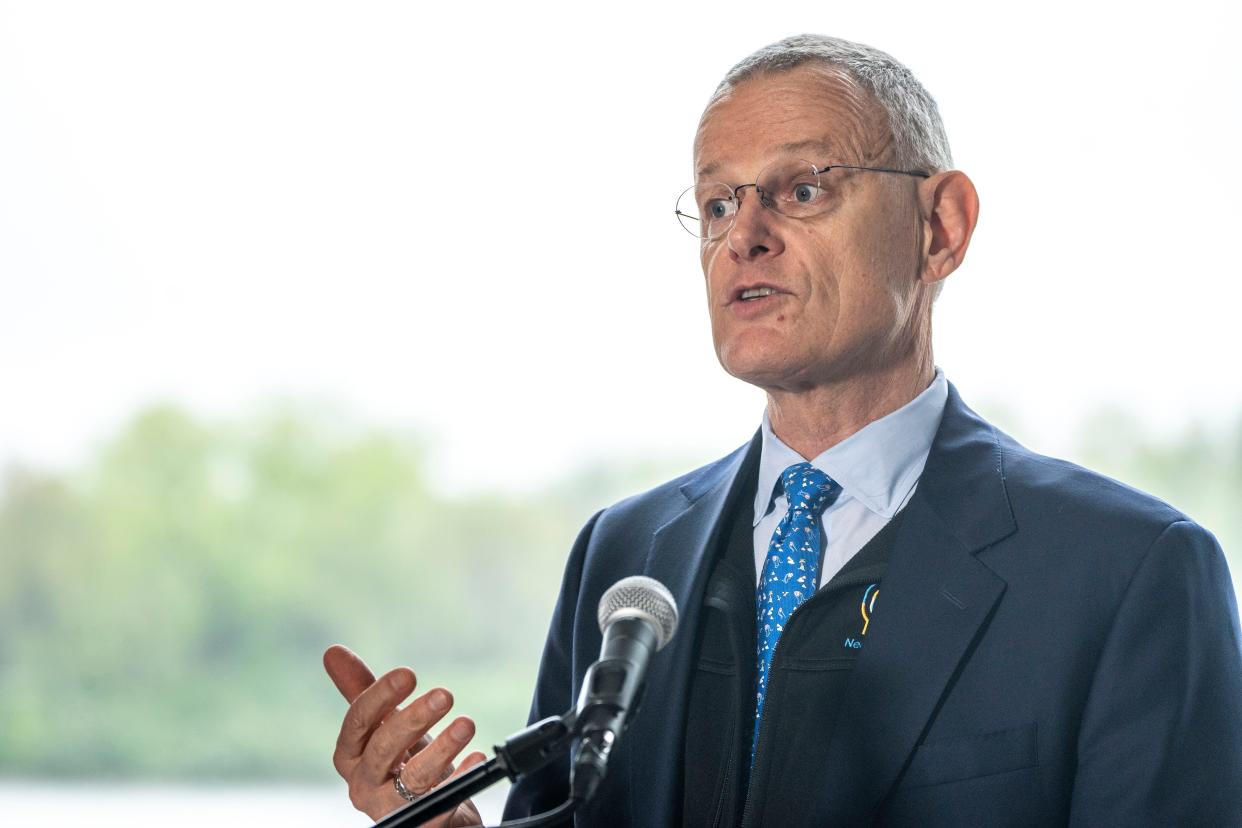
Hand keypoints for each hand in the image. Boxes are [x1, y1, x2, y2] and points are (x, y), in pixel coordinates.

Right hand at [324, 644, 486, 824]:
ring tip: (466, 724)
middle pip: (384, 749)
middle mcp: (364, 785)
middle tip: (444, 695)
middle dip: (414, 719)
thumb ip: (362, 691)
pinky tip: (477, 758)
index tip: (408, 674)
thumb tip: (332, 652)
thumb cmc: (403, 764)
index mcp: (350, 756)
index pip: (358, 722)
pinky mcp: (423, 822)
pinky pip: (443, 801)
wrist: (430, 814)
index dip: (381, 696)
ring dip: (442, 748)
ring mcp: (392, 808)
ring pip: (414, 777)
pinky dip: (462, 778)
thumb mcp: (384, 725)